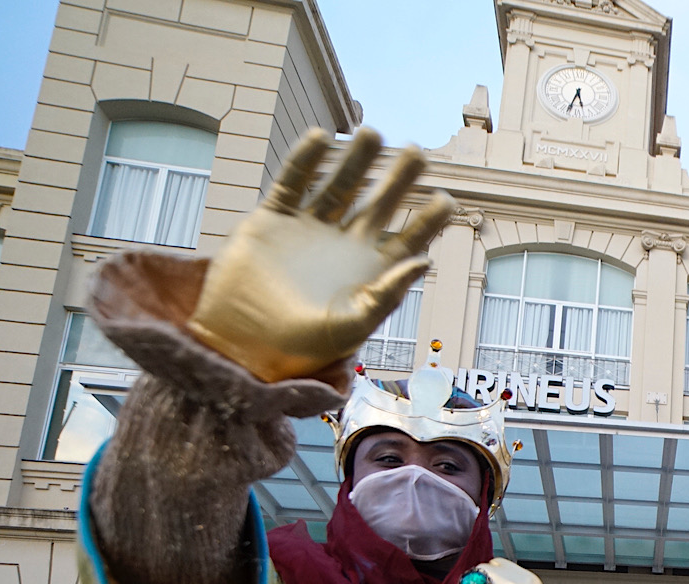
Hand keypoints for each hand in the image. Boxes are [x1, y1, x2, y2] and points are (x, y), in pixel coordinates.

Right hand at [186, 127, 452, 381]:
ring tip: (372, 134)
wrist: (242, 343)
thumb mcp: (352, 324)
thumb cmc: (301, 346)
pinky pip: (292, 182)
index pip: (409, 239)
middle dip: (399, 179)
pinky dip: (304, 160)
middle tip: (418, 153)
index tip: (446, 201)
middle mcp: (344, 245)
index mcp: (370, 272)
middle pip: (379, 203)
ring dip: (356, 160)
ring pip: (339, 185)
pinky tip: (321, 138)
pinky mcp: (274, 219)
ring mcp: (310, 229)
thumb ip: (387, 294)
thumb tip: (425, 260)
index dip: (428, 220)